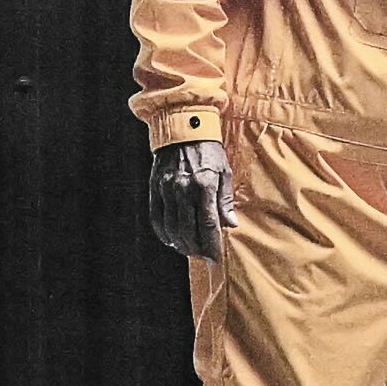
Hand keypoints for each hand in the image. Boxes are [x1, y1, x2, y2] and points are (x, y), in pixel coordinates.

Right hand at [149, 141, 229, 259]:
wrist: (183, 128)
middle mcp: (184, 189)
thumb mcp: (224, 171)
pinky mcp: (155, 189)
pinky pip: (157, 218)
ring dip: (181, 244)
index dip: (212, 244)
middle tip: (204, 256)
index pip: (209, 224)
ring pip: (172, 228)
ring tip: (190, 250)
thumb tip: (231, 224)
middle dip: (197, 248)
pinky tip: (172, 240)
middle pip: (189, 231)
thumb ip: (225, 200)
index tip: (216, 257)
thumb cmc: (208, 150)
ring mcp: (167, 190)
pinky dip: (164, 234)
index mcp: (205, 185)